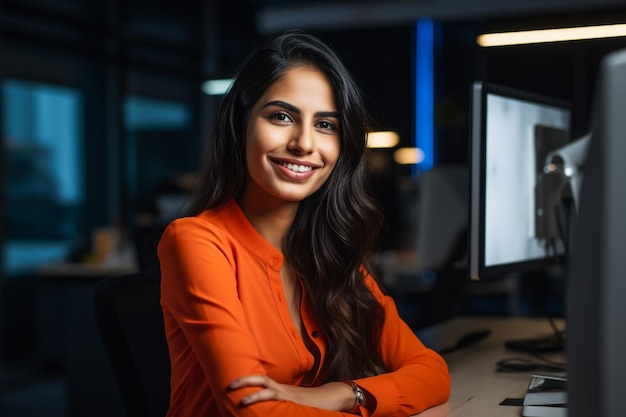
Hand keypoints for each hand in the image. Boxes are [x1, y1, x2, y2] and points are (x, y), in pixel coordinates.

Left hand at [228, 375, 355, 410]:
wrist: (329, 397)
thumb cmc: (308, 402)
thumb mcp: (289, 400)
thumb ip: (277, 400)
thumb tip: (262, 405)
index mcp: (278, 388)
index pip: (260, 379)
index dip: (246, 379)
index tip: (231, 381)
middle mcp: (281, 389)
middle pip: (261, 379)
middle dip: (245, 381)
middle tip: (230, 385)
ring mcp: (288, 395)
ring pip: (269, 391)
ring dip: (255, 395)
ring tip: (242, 401)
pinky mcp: (294, 403)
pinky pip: (280, 403)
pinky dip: (270, 404)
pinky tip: (260, 411)